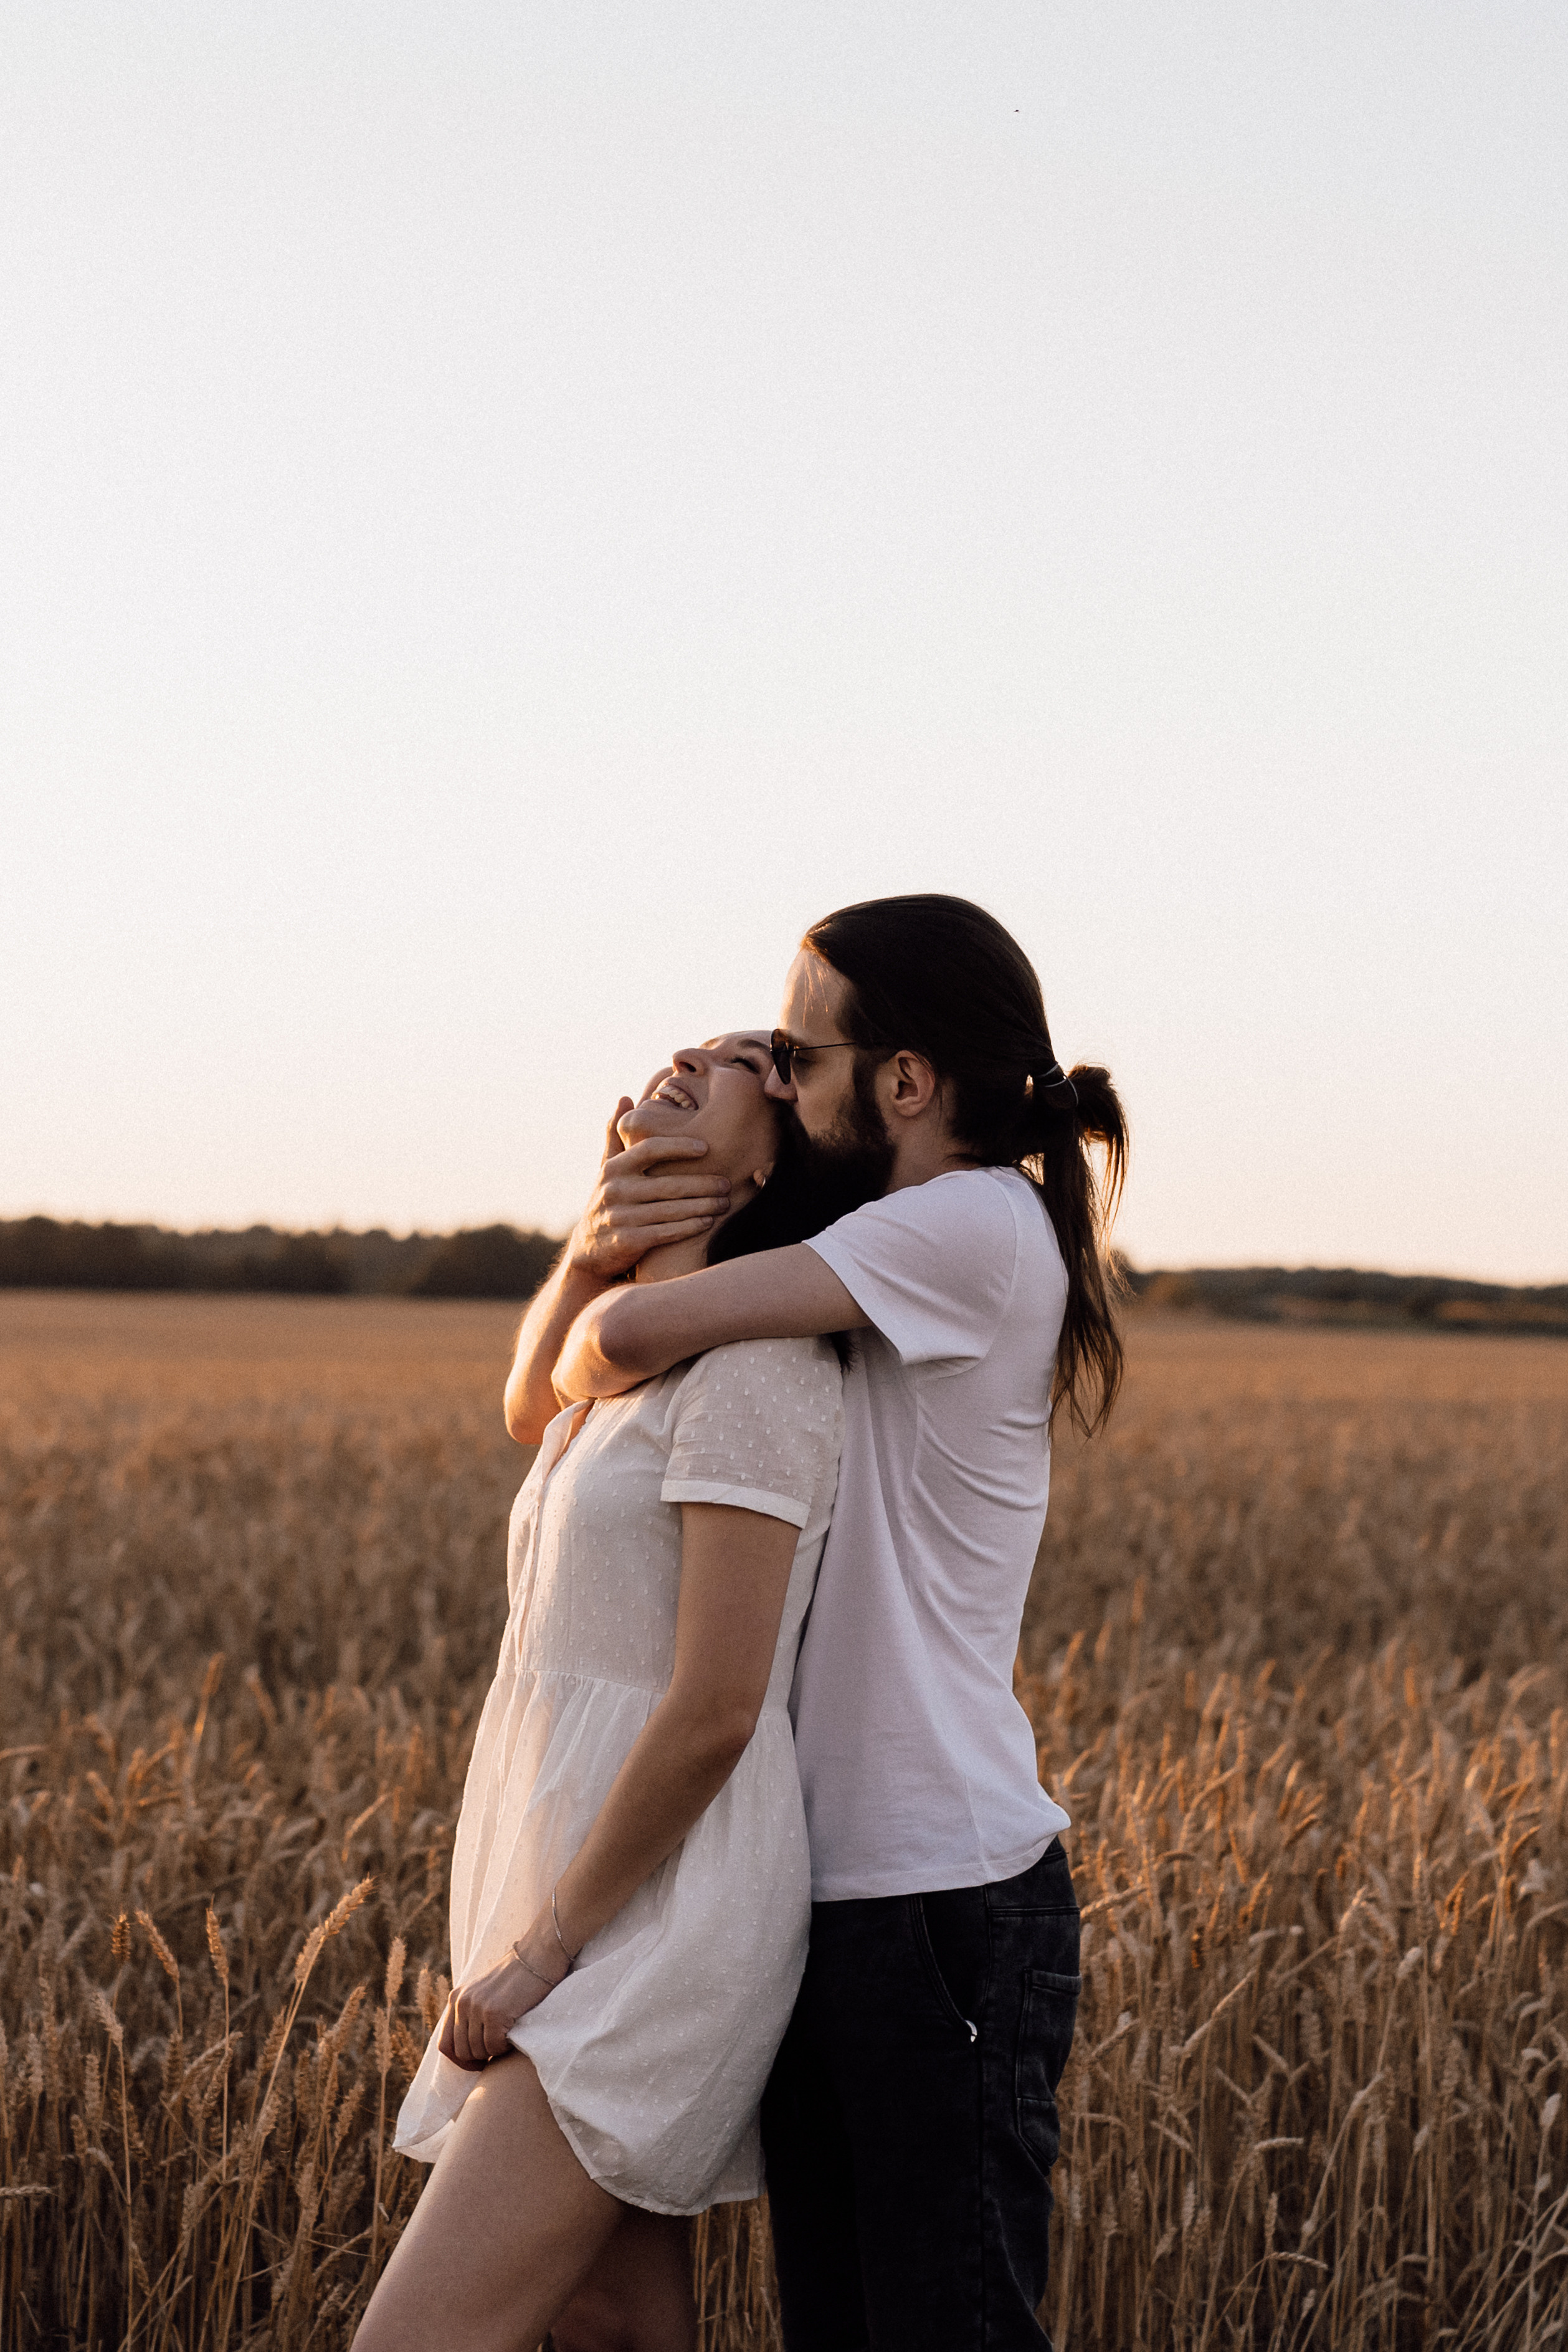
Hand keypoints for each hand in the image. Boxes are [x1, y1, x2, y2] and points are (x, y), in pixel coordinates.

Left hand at [438, 1939, 559, 2070]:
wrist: (538, 1956)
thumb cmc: (516, 1977)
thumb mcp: (483, 1992)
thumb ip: (470, 2012)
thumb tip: (464, 2047)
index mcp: (456, 1998)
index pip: (444, 2044)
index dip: (459, 2060)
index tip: (477, 2063)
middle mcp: (462, 2003)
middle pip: (461, 2052)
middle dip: (479, 2058)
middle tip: (497, 2050)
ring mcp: (477, 2008)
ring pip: (477, 2052)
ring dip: (493, 2052)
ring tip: (507, 2038)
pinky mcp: (494, 2013)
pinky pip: (494, 2047)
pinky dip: (504, 2048)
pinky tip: (513, 2035)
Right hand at [567, 1100, 729, 1279]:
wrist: (589, 1251)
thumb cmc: (609, 1201)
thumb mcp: (607, 1168)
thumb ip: (616, 1134)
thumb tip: (624, 1098)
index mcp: (614, 1168)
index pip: (650, 1149)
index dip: (679, 1146)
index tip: (706, 1147)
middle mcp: (614, 1190)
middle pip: (668, 1184)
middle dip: (702, 1184)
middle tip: (727, 1183)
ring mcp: (619, 1217)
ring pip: (671, 1210)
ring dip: (702, 1206)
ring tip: (725, 1203)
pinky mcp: (627, 1241)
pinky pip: (665, 1233)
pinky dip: (689, 1227)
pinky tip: (708, 1223)